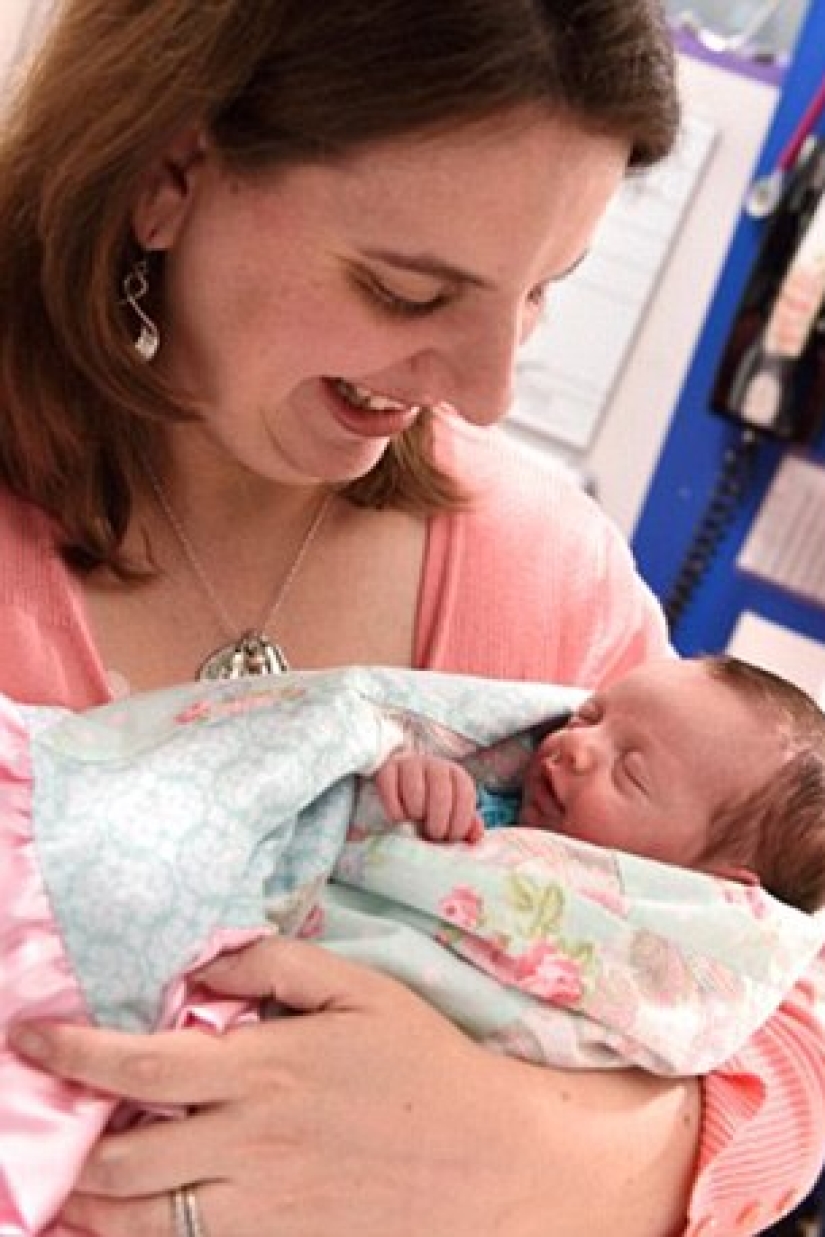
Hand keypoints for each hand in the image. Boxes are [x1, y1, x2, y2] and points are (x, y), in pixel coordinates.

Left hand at [10, 938, 697, 1236]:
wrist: (488, 1163)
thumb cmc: (425, 1065)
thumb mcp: (362, 991)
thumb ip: (278, 966)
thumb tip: (207, 964)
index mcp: (263, 1070)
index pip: (138, 1067)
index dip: (70, 1053)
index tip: (27, 1038)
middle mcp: (246, 1145)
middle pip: (117, 1161)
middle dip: (65, 1145)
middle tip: (48, 1114)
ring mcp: (259, 1208)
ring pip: (138, 1221)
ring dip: (86, 1202)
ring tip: (66, 1180)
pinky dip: (144, 1233)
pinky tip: (137, 1213)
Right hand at [374, 752, 482, 841]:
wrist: (399, 783)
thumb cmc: (430, 804)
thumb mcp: (451, 813)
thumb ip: (466, 825)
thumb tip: (476, 835)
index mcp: (456, 774)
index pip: (464, 793)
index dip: (460, 820)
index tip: (452, 837)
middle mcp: (435, 765)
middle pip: (441, 792)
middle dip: (438, 821)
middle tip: (433, 835)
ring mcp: (410, 764)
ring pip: (415, 789)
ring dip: (416, 813)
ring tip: (415, 824)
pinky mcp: (386, 769)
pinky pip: (389, 788)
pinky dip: (394, 809)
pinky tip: (398, 819)